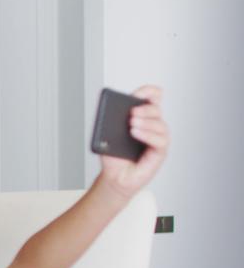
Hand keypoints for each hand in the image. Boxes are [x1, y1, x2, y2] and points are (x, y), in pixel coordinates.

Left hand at [98, 85, 169, 199]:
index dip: (149, 92)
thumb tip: (111, 111)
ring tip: (131, 124)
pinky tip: (135, 133)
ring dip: (146, 122)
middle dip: (144, 108)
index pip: (153, 98)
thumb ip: (110, 122)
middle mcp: (152, 125)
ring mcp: (157, 138)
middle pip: (156, 109)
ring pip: (160, 124)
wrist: (114, 176)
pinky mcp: (160, 152)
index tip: (140, 92)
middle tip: (132, 113)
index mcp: (142, 116)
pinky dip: (147, 135)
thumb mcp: (107, 135)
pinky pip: (160, 140)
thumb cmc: (113, 155)